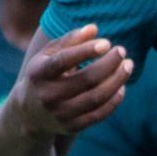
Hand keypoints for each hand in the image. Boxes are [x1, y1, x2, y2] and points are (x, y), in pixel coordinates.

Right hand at [6, 25, 132, 140]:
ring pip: (96, 98)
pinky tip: (121, 86)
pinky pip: (99, 114)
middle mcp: (48, 95)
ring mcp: (60, 114)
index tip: (107, 43)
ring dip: (117, 80)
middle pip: (86, 80)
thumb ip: (69, 40)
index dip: (86, 51)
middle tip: (122, 51)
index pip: (63, 60)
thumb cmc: (43, 74)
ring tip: (128, 65)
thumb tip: (94, 29)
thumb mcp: (48, 55)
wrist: (29, 114)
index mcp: (39, 73)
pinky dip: (114, 100)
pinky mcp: (71, 127)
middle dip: (109, 64)